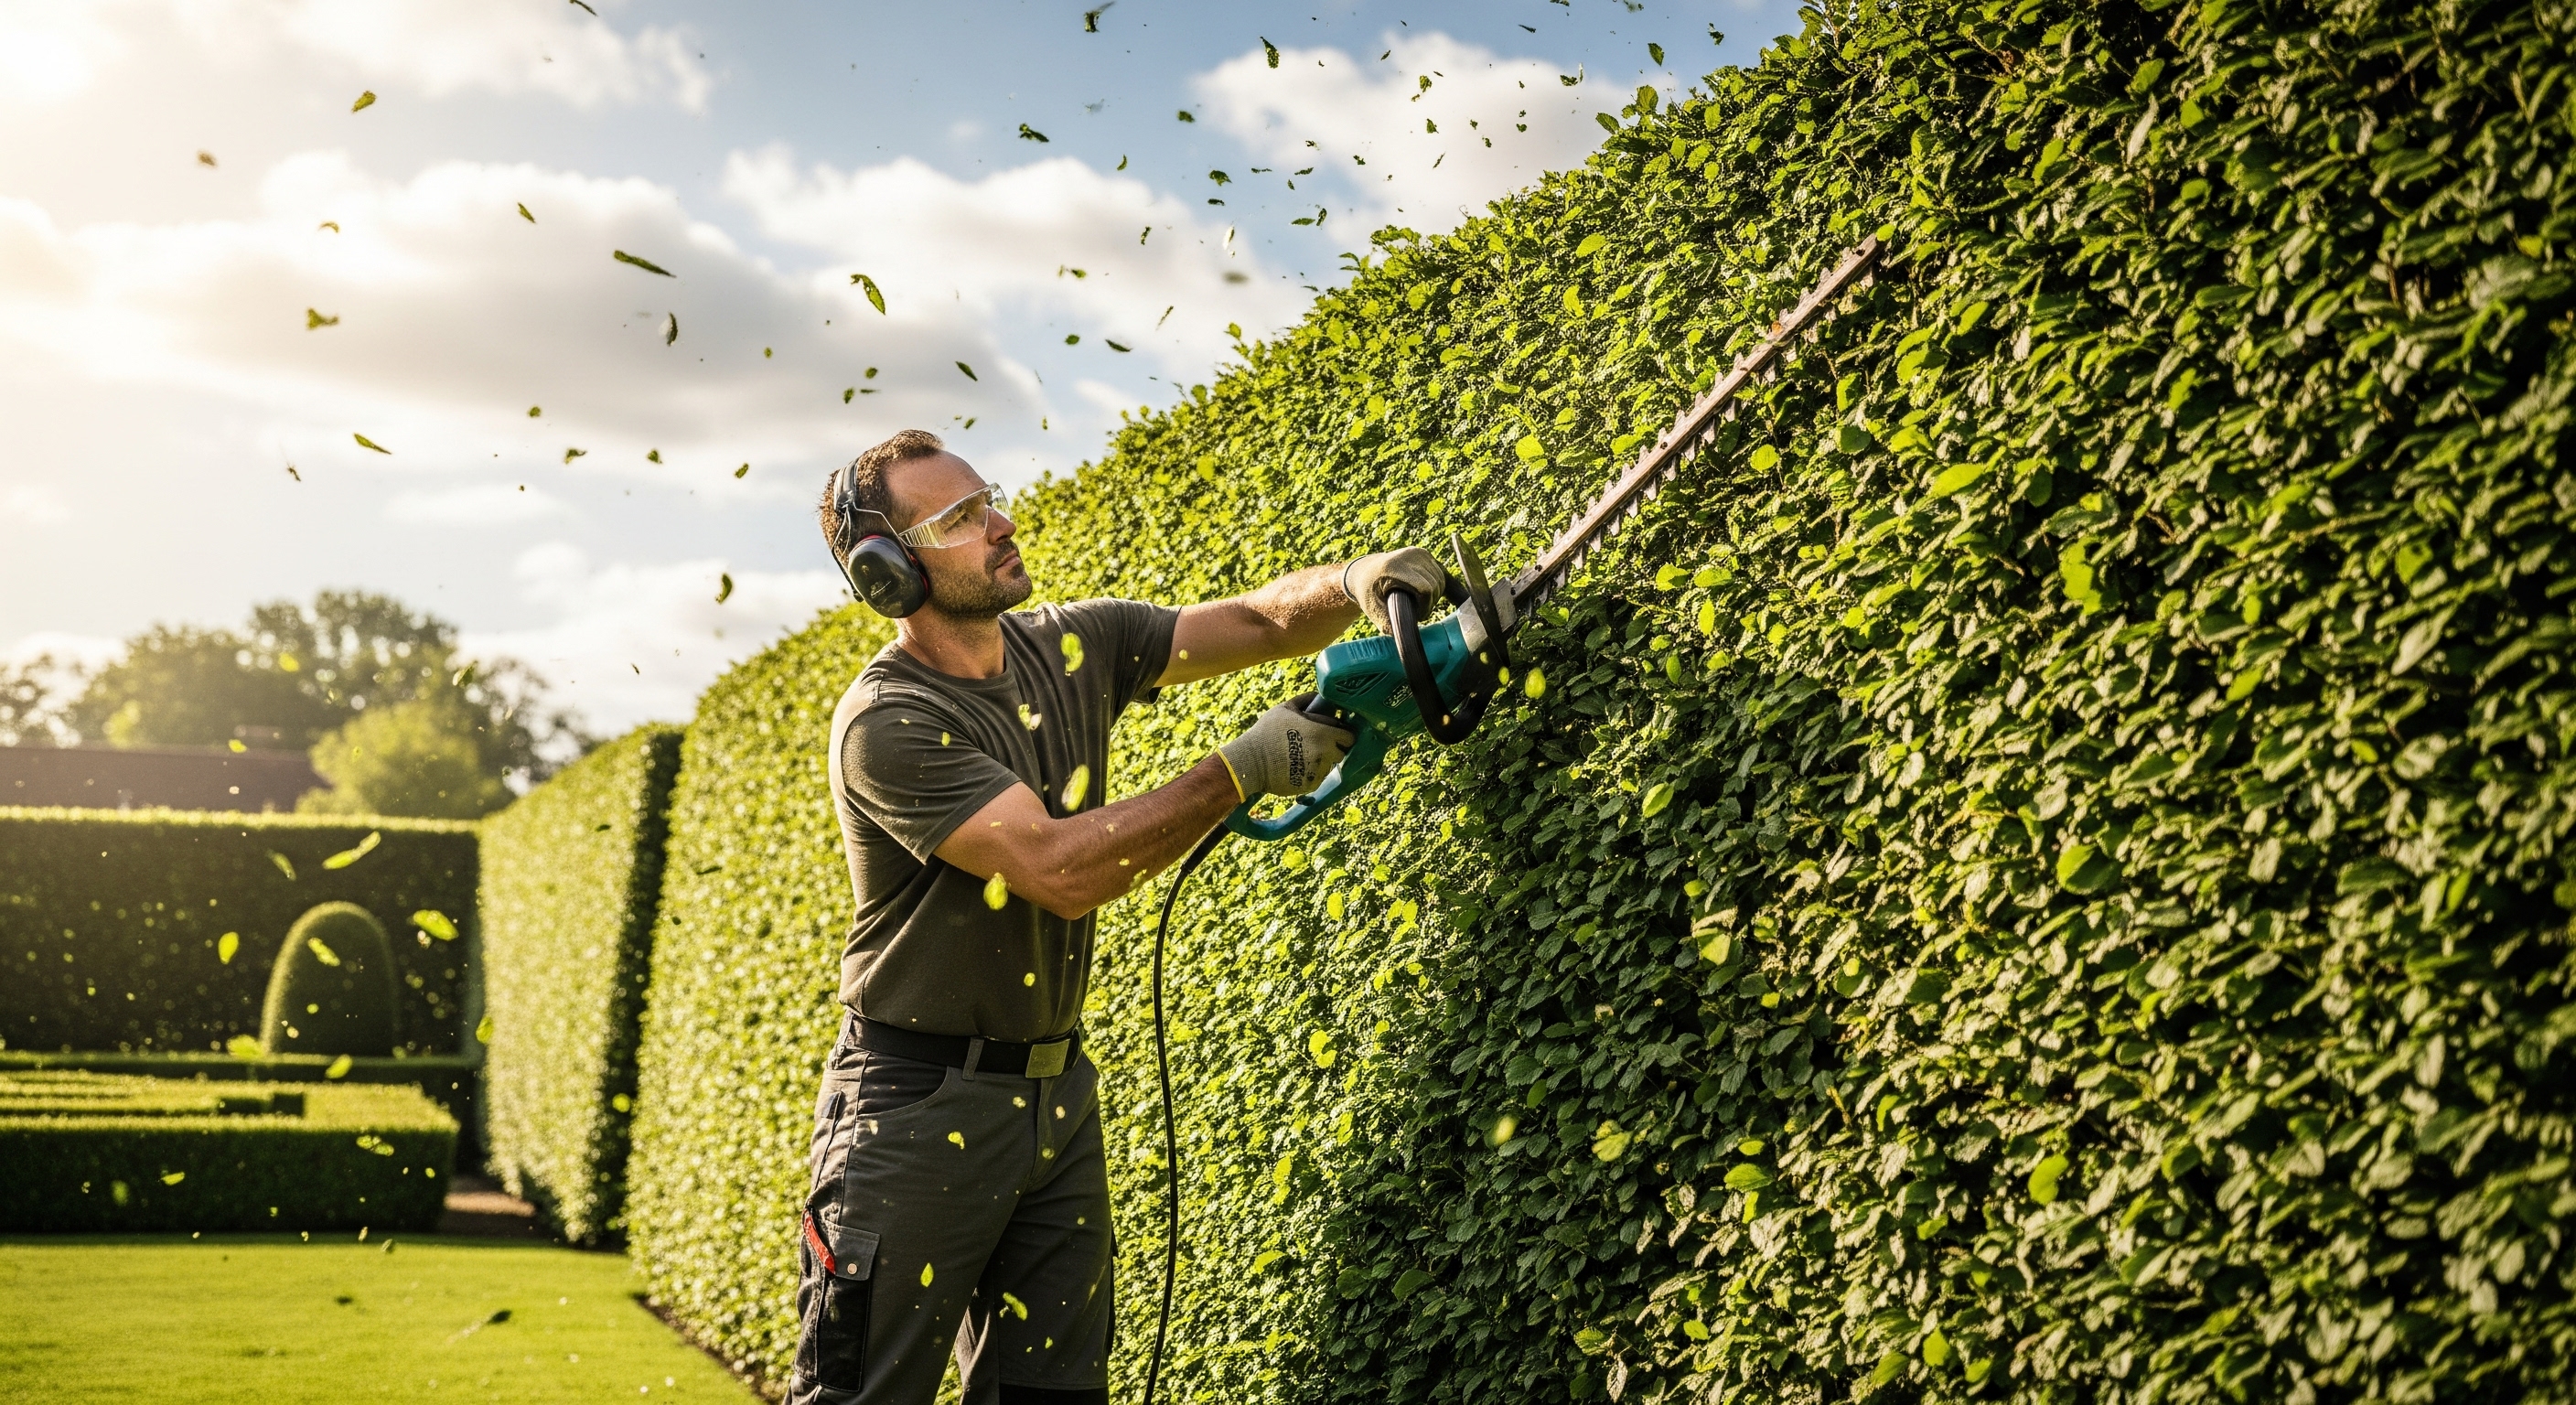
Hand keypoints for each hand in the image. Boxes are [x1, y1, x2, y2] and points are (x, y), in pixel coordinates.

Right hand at [1216, 697, 1354, 799]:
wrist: (1250, 762)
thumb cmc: (1266, 732)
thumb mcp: (1285, 708)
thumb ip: (1306, 700)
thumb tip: (1321, 697)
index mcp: (1323, 733)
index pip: (1349, 737)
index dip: (1342, 735)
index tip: (1334, 735)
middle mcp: (1325, 754)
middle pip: (1342, 753)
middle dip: (1333, 749)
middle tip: (1316, 746)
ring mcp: (1319, 771)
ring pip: (1329, 767)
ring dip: (1321, 762)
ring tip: (1301, 757)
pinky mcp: (1310, 786)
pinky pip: (1318, 778)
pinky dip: (1310, 774)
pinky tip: (1295, 767)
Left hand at [1342, 547, 1447, 634]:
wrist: (1363, 573)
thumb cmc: (1368, 595)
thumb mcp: (1376, 614)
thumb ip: (1395, 627)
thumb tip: (1413, 642)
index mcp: (1395, 567)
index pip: (1425, 589)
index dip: (1424, 607)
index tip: (1415, 615)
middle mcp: (1410, 555)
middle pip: (1435, 586)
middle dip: (1428, 603)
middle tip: (1414, 610)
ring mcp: (1420, 553)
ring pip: (1442, 582)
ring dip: (1434, 597)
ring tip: (1418, 602)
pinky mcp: (1426, 556)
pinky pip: (1445, 574)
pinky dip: (1452, 588)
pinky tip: (1463, 600)